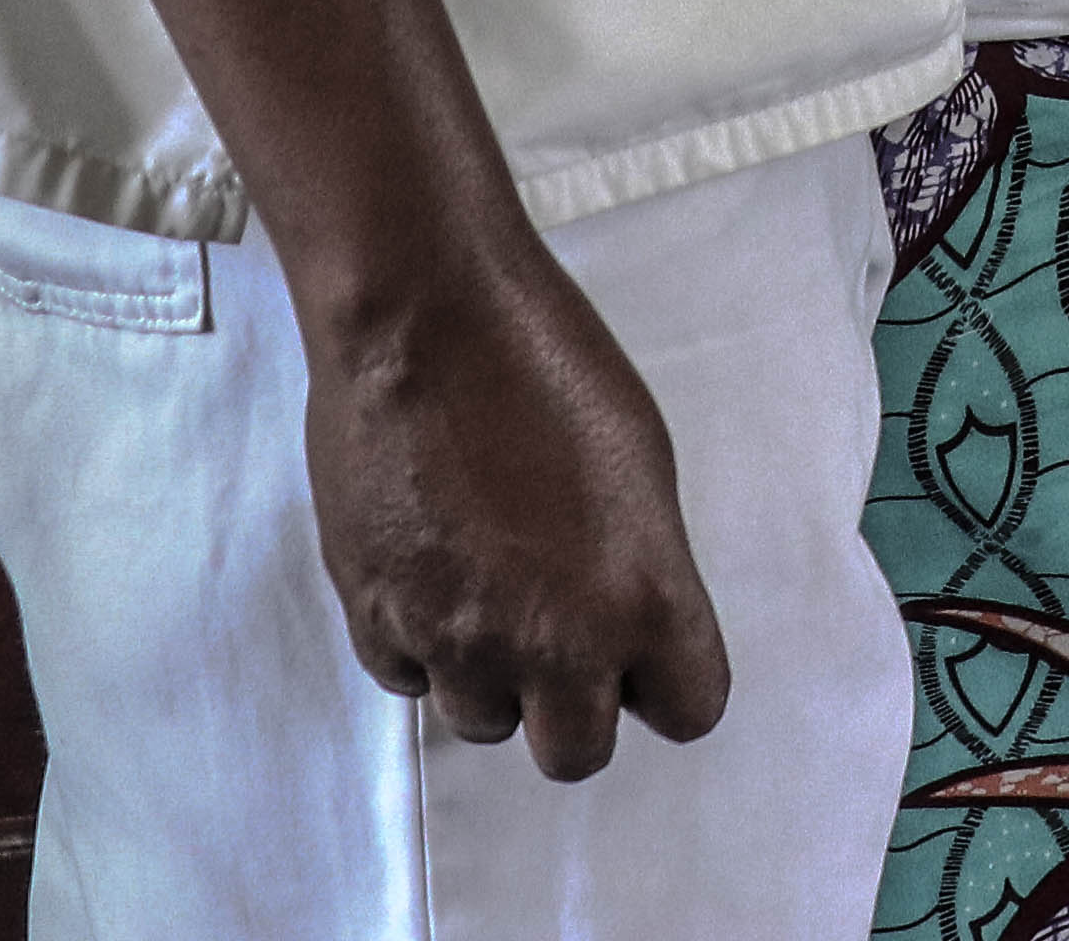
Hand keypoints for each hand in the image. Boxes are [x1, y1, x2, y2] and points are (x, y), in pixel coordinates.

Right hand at [308, 264, 733, 778]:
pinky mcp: (378, 616)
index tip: (649, 656)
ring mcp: (457, 638)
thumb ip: (639, 564)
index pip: (690, 711)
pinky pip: (407, 674)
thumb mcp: (640, 461)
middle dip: (574, 706)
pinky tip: (430, 566)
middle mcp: (554, 640)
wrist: (424, 316)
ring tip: (485, 582)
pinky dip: (419, 639)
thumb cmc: (542, 360)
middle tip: (561, 640)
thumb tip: (626, 615)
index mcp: (642, 597)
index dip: (668, 683)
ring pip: (482, 719)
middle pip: (575, 753)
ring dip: (489, 672)